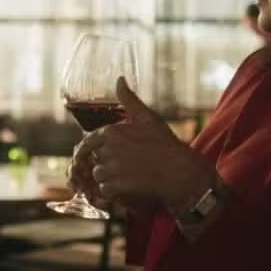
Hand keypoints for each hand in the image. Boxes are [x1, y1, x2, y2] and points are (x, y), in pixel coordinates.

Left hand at [74, 77, 217, 213]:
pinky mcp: (116, 186)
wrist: (182, 173)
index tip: (108, 156)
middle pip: (95, 159)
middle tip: (127, 167)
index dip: (96, 150)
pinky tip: (129, 187)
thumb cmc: (167, 145)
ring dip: (109, 178)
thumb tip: (119, 78)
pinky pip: (105, 190)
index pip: (88, 142)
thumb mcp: (148, 118)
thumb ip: (129, 100)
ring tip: (129, 177)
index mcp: (112, 131)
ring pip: (98, 175)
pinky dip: (114, 192)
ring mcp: (111, 168)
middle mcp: (108, 148)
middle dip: (107, 164)